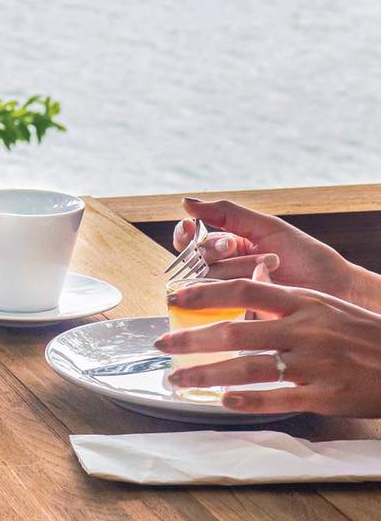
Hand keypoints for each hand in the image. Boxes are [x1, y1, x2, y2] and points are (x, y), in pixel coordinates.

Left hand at [155, 277, 380, 416]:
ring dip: (208, 373)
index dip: (205, 292)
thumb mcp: (323, 305)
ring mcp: (313, 363)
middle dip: (191, 338)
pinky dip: (249, 401)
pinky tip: (223, 401)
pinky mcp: (325, 395)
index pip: (243, 288)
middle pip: (236, 330)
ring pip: (249, 367)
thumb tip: (243, 285)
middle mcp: (303, 330)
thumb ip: (282, 299)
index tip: (173, 297)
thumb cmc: (360, 333)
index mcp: (301, 302)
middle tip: (161, 345)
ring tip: (179, 379)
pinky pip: (279, 399)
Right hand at [173, 197, 379, 309]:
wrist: (337, 287)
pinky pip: (222, 304)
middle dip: (217, 250)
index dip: (185, 236)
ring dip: (239, 266)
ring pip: (207, 280)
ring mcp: (230, 297)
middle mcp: (223, 273)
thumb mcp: (266, 227)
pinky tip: (264, 279)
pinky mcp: (240, 318)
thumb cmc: (306, 256)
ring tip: (271, 264)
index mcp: (226, 249)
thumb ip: (226, 213)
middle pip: (195, 260)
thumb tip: (185, 202)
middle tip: (238, 247)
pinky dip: (243, 288)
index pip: (189, 243)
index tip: (190, 228)